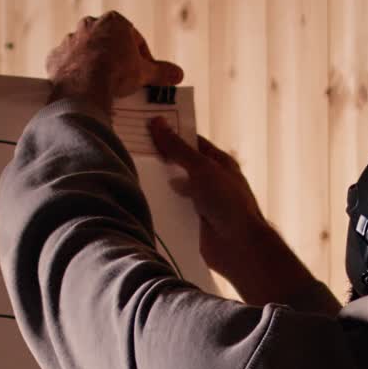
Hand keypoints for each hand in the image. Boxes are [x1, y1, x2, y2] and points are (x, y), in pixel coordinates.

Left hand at [46, 12, 183, 112]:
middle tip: (121, 79)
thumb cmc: (117, 73)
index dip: (141, 56)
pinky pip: (65, 65)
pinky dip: (72, 74)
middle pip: (106, 42)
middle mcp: (88, 24)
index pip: (133, 37)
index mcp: (113, 21)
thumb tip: (179, 74)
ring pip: (84, 52)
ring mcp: (69, 40)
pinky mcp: (54, 58)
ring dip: (91, 65)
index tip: (143, 72)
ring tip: (100, 85)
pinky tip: (80, 87)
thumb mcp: (144, 72)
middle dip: (114, 57)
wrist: (84, 86)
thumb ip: (161, 71)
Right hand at [148, 118, 336, 310]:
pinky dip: (161, 205)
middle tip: (131, 150)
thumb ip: (178, 148)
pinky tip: (141, 201)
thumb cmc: (227, 201)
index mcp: (219, 163)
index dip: (171, 134)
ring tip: (130, 173)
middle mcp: (211, 181)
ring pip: (175, 189)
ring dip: (159, 185)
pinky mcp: (192, 223)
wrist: (237, 245)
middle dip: (161, 160)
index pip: (191, 143)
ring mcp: (202, 203)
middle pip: (181, 166)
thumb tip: (157, 123)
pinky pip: (173, 210)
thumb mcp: (201, 168)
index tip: (146, 128)